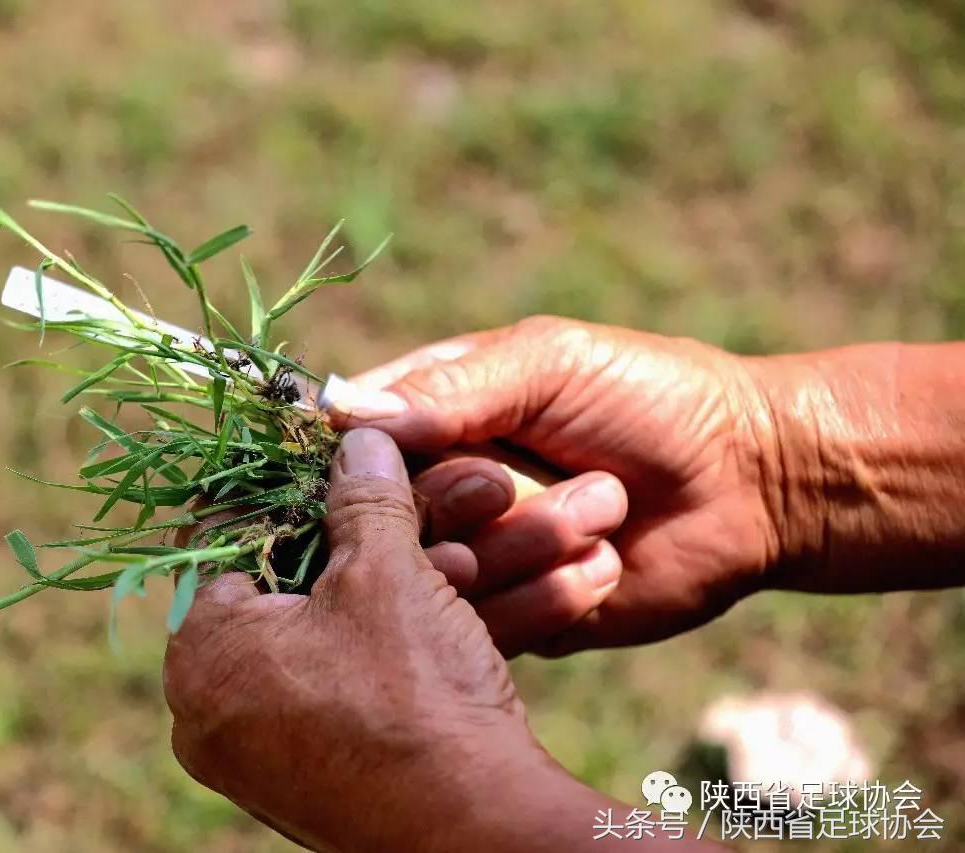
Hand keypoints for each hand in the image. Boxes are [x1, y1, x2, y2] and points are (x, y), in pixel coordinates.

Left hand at [163, 430, 612, 851]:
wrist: (476, 831)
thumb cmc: (417, 694)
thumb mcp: (388, 574)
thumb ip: (364, 497)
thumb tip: (358, 438)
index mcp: (201, 653)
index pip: (220, 540)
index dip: (282, 492)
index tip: (329, 465)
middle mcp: (207, 712)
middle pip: (268, 593)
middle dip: (341, 548)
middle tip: (398, 518)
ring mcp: (250, 758)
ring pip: (305, 643)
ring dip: (367, 599)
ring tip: (437, 567)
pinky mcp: (298, 785)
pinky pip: (324, 692)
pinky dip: (368, 655)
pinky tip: (428, 625)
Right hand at [328, 317, 783, 655]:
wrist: (750, 484)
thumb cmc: (652, 400)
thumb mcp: (549, 365)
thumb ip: (451, 388)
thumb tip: (343, 412)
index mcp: (438, 415)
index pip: (355, 441)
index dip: (362, 458)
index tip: (391, 458)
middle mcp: (442, 489)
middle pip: (386, 517)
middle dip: (466, 499)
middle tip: (521, 480)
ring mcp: (477, 556)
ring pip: (435, 577)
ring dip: (525, 542)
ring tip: (605, 510)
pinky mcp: (515, 617)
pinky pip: (486, 626)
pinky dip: (546, 594)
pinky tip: (605, 561)